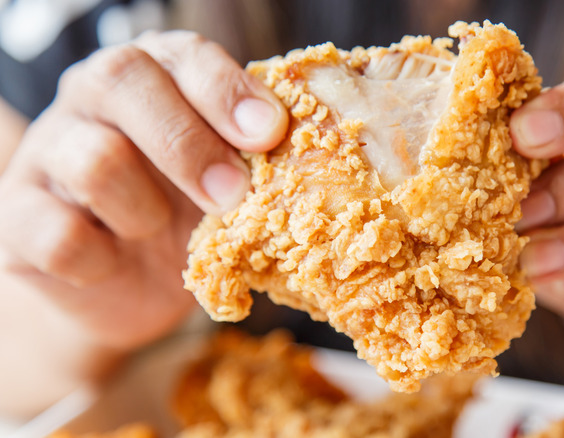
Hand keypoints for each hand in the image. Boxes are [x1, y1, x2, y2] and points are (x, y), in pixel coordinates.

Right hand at [0, 30, 287, 351]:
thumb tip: (315, 155)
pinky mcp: (18, 216)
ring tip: (161, 229)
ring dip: (146, 209)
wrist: (127, 285)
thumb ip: (253, 156)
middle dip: (188, 143)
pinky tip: (116, 261)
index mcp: (154, 76)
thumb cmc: (189, 215)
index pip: (182, 55)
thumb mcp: (229, 178)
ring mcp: (48, 153)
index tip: (269, 133)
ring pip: (93, 159)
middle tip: (232, 194)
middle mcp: (92, 99)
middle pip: (121, 80)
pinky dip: (100, 258)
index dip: (225, 90)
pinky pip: (57, 233)